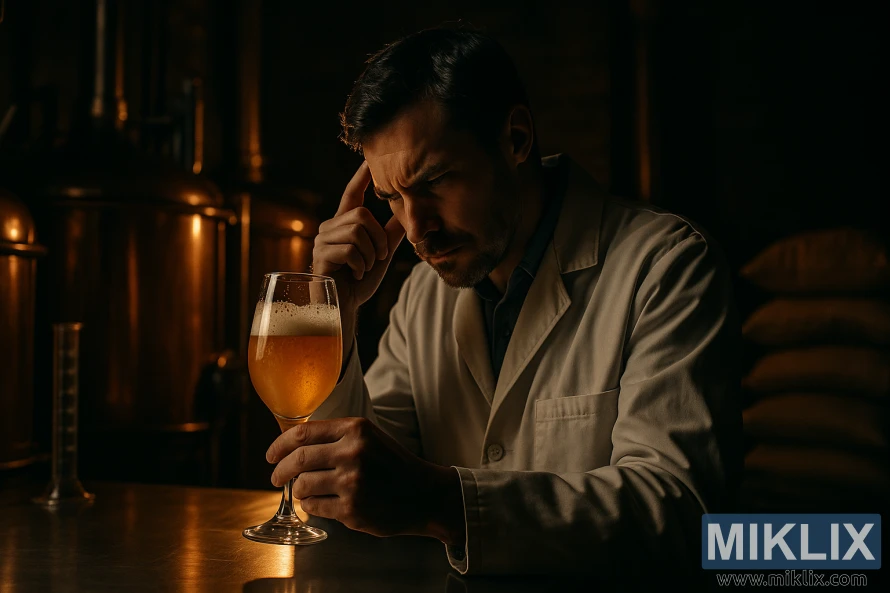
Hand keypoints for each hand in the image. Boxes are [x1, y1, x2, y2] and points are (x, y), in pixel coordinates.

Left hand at [266, 417, 465, 543]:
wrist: (424, 494)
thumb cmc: (393, 465)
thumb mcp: (369, 438)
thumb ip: (335, 436)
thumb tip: (291, 442)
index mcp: (356, 429)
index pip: (303, 433)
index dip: (279, 445)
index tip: (270, 455)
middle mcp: (353, 452)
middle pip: (297, 460)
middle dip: (279, 470)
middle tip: (275, 476)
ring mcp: (352, 482)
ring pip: (303, 486)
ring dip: (298, 489)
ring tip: (306, 490)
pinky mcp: (352, 509)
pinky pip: (315, 507)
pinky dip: (311, 505)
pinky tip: (322, 502)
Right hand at [313, 161, 404, 319]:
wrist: (345, 309)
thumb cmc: (359, 283)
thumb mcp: (381, 255)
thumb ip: (390, 234)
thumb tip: (408, 213)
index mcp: (344, 225)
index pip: (351, 195)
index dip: (360, 178)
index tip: (369, 161)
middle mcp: (329, 228)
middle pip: (360, 214)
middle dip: (378, 237)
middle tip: (379, 257)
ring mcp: (321, 241)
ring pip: (356, 231)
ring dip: (370, 253)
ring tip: (365, 267)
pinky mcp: (319, 256)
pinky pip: (349, 249)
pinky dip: (361, 264)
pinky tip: (355, 274)